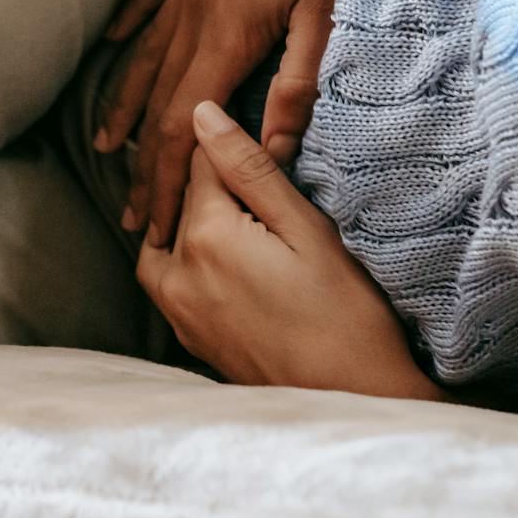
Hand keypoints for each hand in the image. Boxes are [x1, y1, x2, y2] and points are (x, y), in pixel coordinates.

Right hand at [93, 0, 405, 245]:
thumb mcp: (331, 3)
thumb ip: (299, 77)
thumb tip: (273, 145)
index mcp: (228, 29)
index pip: (182, 124)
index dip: (163, 179)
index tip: (150, 224)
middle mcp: (196, 6)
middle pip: (157, 100)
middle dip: (142, 162)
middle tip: (129, 216)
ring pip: (146, 52)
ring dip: (126, 104)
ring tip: (106, 145)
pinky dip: (131, 26)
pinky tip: (113, 43)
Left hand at [135, 101, 443, 398]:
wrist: (354, 403)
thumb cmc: (346, 315)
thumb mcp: (308, 230)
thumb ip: (250, 170)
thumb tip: (202, 114)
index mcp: (206, 236)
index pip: (199, 162)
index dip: (228, 144)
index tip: (255, 142)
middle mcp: (178, 274)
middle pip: (180, 202)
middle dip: (211, 183)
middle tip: (257, 182)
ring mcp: (180, 313)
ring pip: (163, 244)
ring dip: (189, 224)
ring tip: (235, 219)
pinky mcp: (191, 340)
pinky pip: (168, 284)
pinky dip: (185, 263)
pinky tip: (224, 262)